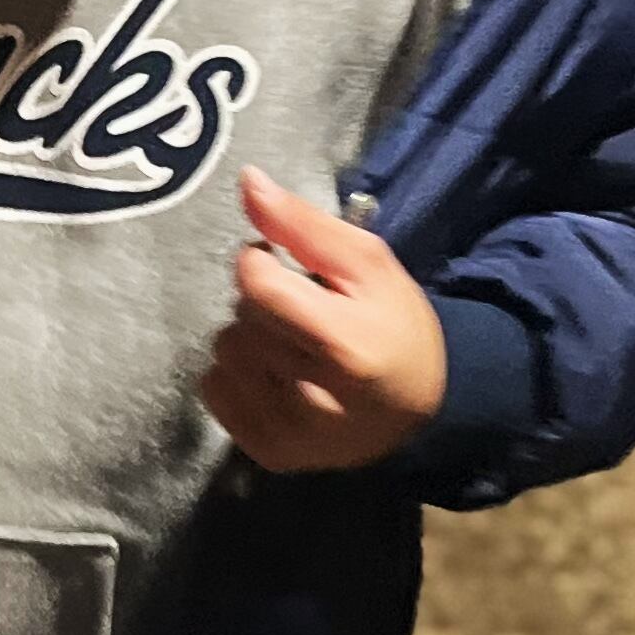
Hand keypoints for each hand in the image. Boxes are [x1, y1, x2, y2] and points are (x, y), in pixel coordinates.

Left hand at [199, 167, 447, 472]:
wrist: (422, 411)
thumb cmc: (396, 325)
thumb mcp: (368, 264)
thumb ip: (303, 223)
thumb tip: (248, 181)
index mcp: (346, 346)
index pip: (256, 285)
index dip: (259, 263)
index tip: (284, 267)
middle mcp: (313, 399)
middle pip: (238, 318)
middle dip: (261, 303)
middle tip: (303, 314)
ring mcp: (287, 433)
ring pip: (222, 352)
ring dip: (247, 337)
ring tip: (291, 345)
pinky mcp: (267, 453)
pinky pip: (212, 389)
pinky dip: (235, 374)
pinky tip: (275, 376)